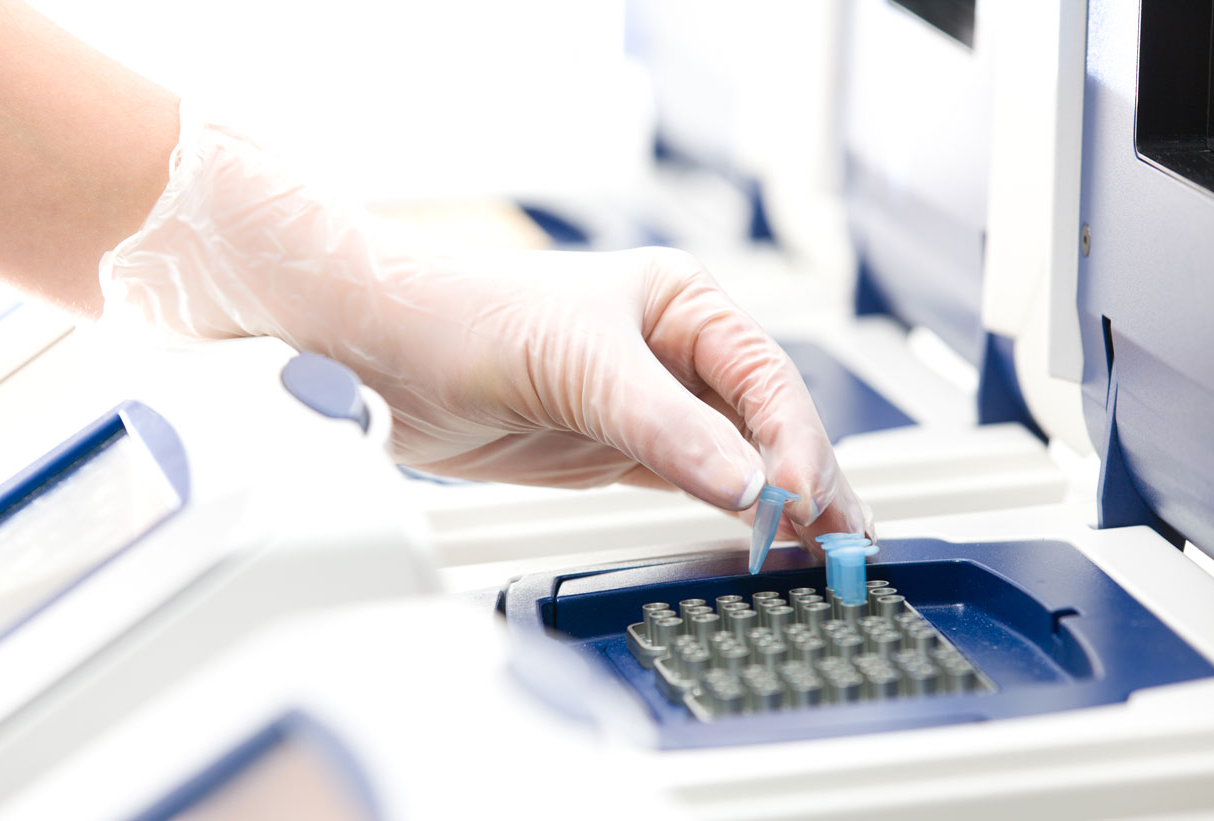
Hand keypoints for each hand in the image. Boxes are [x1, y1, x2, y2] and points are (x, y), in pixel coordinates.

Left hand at [101, 105, 870, 544]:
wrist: (375, 351)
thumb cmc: (462, 315)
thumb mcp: (578, 366)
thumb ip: (667, 429)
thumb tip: (748, 485)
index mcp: (681, 303)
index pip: (764, 378)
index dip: (791, 441)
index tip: (798, 499)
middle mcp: (671, 351)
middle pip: (764, 424)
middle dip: (806, 482)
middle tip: (838, 546)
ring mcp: (643, 405)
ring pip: (734, 462)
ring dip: (776, 507)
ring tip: (821, 557)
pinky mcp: (612, 450)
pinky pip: (687, 486)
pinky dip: (725, 516)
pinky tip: (755, 544)